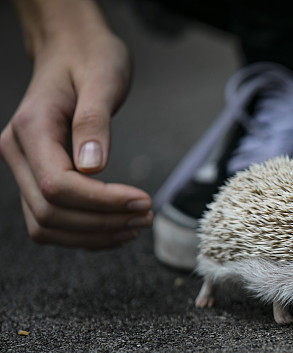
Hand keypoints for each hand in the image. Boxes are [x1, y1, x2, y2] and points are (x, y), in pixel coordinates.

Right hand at [0, 0, 151, 248]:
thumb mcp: (103, 79)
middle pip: (50, 213)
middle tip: (147, 216)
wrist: (72, 50)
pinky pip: (53, 221)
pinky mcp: (37, 179)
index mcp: (31, 129)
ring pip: (47, 226)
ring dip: (94, 235)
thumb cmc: (91, 60)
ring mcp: (24, 169)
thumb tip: (92, 168)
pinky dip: (86, 233)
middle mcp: (18, 153)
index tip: (143, 201)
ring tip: (137, 225)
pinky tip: (119, 226)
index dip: (101, 203)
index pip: (57, 186)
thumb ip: (94, 122)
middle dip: (102, 223)